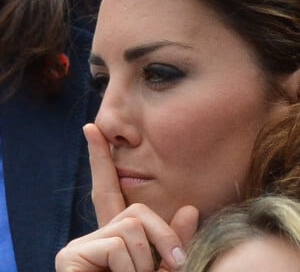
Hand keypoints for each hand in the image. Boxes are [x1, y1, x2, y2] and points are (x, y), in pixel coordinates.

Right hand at [55, 124, 198, 271]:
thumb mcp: (165, 267)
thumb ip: (175, 239)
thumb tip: (188, 210)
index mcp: (118, 233)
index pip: (108, 187)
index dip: (100, 157)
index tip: (91, 129)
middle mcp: (97, 232)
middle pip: (138, 212)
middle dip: (162, 239)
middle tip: (169, 269)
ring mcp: (82, 244)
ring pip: (133, 228)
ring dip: (146, 263)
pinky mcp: (71, 256)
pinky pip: (118, 245)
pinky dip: (131, 269)